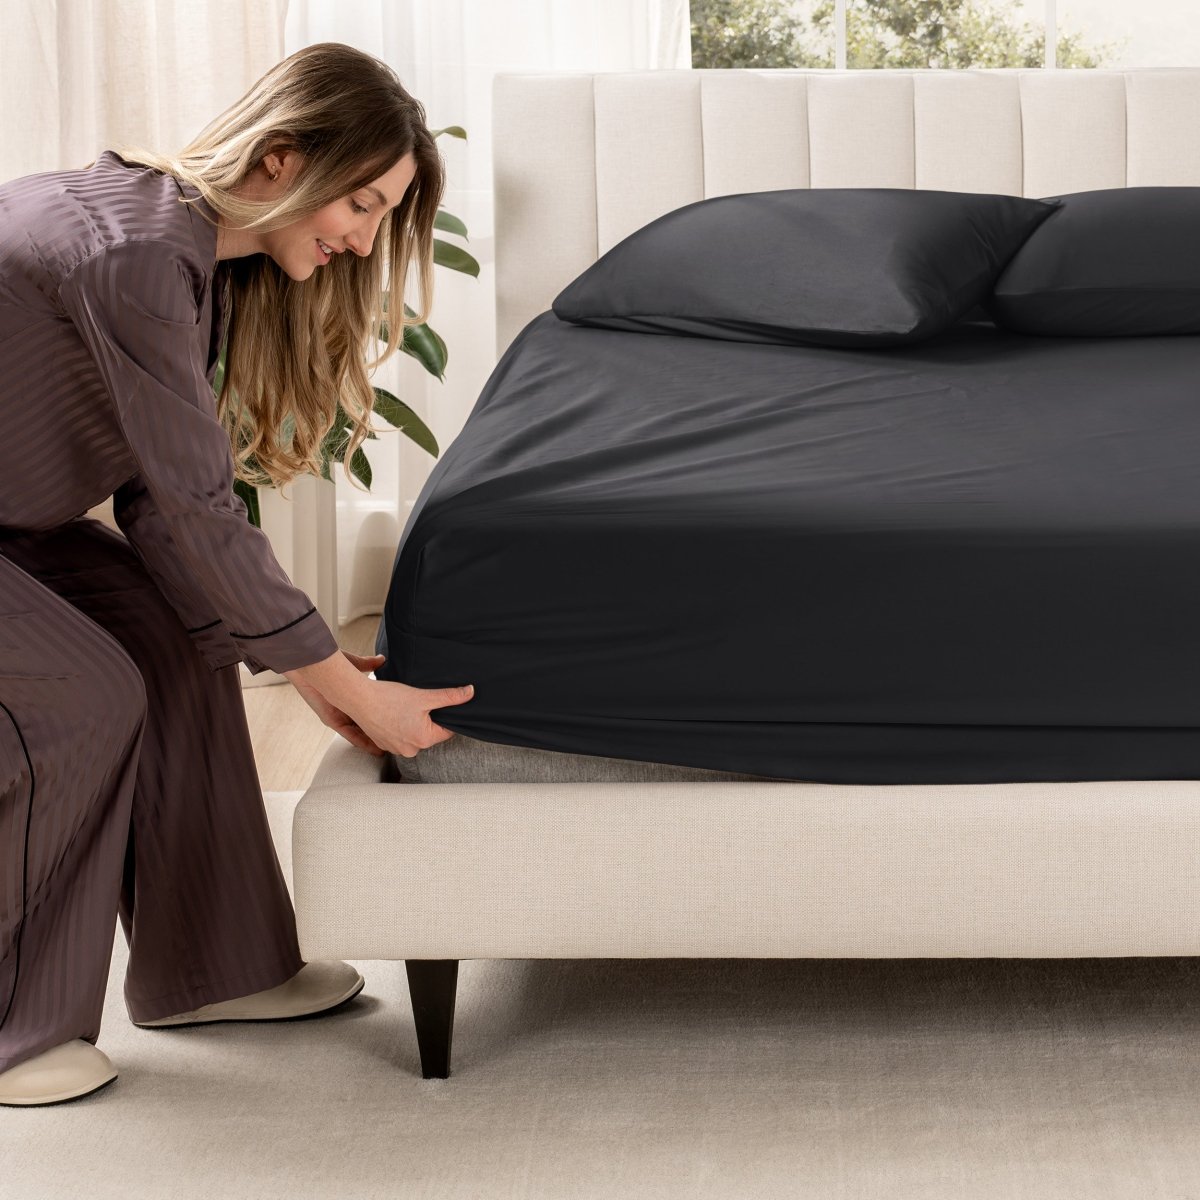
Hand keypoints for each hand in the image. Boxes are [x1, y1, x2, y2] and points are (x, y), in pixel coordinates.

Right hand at [287, 649, 474, 757]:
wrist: (358, 698)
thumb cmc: (390, 697)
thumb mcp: (424, 696)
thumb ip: (450, 697)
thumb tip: (470, 692)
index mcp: (424, 740)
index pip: (447, 731)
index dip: (446, 716)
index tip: (440, 705)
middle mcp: (411, 750)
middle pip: (430, 734)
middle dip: (429, 719)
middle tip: (420, 703)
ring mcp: (395, 749)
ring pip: (414, 735)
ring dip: (414, 723)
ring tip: (405, 707)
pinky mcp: (383, 744)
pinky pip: (400, 736)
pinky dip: (400, 726)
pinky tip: (394, 713)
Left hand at [291, 650, 387, 755]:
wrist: (312, 663)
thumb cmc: (328, 661)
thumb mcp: (354, 664)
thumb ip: (368, 664)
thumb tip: (382, 660)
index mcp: (350, 698)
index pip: (369, 712)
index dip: (382, 718)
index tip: (396, 724)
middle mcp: (345, 709)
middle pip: (366, 726)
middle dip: (380, 734)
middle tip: (396, 743)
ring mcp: (338, 716)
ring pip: (359, 734)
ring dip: (373, 742)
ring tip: (389, 751)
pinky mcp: (331, 720)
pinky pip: (349, 735)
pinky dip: (362, 742)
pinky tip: (375, 749)